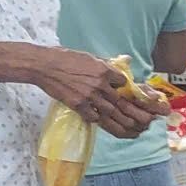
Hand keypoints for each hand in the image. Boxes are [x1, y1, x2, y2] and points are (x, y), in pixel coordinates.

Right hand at [24, 47, 160, 138]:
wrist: (43, 65)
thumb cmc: (64, 58)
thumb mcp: (89, 56)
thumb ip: (107, 62)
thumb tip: (126, 60)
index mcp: (104, 69)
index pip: (123, 83)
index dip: (124, 88)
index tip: (123, 92)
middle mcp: (99, 84)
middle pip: (121, 101)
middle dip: (133, 112)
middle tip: (143, 121)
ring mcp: (89, 95)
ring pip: (110, 112)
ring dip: (119, 121)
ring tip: (130, 128)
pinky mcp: (77, 104)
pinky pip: (93, 117)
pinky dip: (97, 119)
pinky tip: (99, 120)